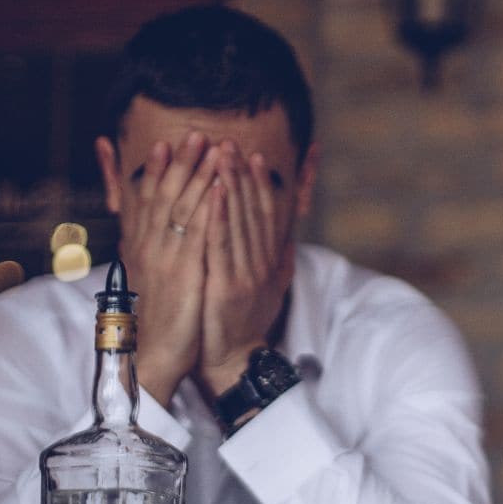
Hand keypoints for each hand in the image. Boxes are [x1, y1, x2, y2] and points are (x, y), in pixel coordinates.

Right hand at [116, 131, 219, 405]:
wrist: (152, 355)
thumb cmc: (157, 318)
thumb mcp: (147, 279)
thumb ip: (147, 251)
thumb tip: (143, 233)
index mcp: (141, 249)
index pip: (146, 201)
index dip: (155, 171)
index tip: (164, 145)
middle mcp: (150, 248)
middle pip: (164, 196)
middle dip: (180, 163)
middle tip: (194, 134)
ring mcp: (166, 259)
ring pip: (182, 208)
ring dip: (198, 175)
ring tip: (212, 148)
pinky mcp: (185, 274)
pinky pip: (198, 234)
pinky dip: (207, 207)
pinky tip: (218, 187)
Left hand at [198, 142, 293, 397]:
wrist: (233, 359)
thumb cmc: (245, 323)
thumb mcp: (270, 288)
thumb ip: (279, 258)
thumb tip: (289, 233)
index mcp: (268, 262)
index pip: (266, 215)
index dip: (260, 185)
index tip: (254, 157)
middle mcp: (260, 263)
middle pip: (252, 211)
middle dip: (241, 175)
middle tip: (231, 143)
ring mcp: (245, 273)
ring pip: (237, 220)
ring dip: (230, 184)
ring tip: (221, 154)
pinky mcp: (227, 285)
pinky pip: (221, 244)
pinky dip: (218, 215)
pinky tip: (213, 191)